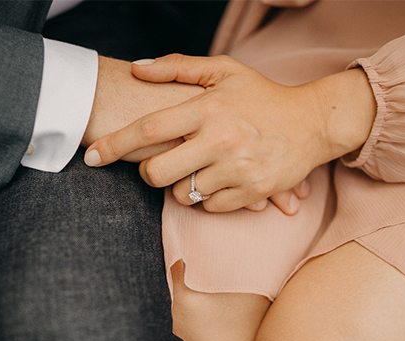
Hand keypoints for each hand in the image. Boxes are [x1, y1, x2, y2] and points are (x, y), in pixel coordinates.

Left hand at [85, 54, 375, 211]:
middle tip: (158, 165)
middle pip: (158, 173)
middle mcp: (221, 140)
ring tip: (199, 167)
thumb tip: (136, 69)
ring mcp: (237, 170)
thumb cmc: (263, 96)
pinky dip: (206, 198)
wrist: (314, 123)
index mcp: (208, 108)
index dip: (113, 145)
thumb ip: (177, 69)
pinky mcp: (251, 192)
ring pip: (182, 195)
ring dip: (181, 185)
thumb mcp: (225, 71)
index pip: (148, 130)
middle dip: (148, 174)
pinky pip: (208, 208)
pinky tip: (220, 178)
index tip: (90, 157)